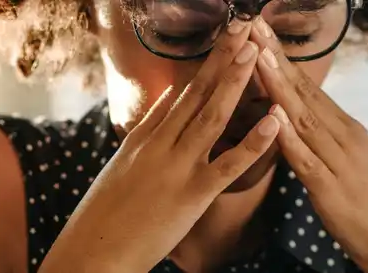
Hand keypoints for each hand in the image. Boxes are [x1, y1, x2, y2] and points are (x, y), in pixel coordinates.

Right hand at [38, 19, 275, 272]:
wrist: (93, 252)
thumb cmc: (106, 217)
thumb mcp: (122, 167)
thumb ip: (146, 133)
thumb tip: (168, 100)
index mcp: (144, 138)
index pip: (182, 93)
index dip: (207, 64)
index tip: (226, 39)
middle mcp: (160, 145)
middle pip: (197, 93)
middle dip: (223, 59)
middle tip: (245, 28)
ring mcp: (176, 168)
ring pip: (212, 117)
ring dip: (235, 83)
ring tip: (255, 53)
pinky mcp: (192, 195)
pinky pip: (229, 165)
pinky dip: (254, 142)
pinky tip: (274, 122)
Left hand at [248, 18, 367, 272]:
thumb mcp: (353, 165)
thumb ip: (328, 143)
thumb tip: (302, 123)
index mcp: (348, 131)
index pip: (309, 88)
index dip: (282, 59)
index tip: (261, 32)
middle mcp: (346, 139)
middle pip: (304, 92)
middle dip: (275, 58)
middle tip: (253, 24)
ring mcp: (340, 163)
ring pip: (303, 118)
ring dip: (278, 85)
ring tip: (257, 56)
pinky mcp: (332, 192)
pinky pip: (306, 160)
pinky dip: (289, 137)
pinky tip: (274, 116)